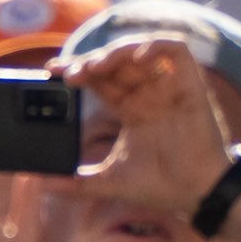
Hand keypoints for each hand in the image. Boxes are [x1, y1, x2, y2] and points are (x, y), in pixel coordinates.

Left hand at [56, 36, 233, 211]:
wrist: (200, 196)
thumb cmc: (163, 186)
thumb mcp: (110, 182)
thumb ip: (75, 184)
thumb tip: (40, 184)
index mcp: (131, 109)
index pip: (100, 78)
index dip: (77, 70)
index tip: (52, 71)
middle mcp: (149, 94)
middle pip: (114, 62)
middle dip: (91, 62)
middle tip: (73, 74)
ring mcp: (169, 88)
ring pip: (139, 51)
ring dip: (116, 52)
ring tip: (98, 66)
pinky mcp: (192, 86)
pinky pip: (177, 50)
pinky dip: (157, 45)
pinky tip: (138, 56)